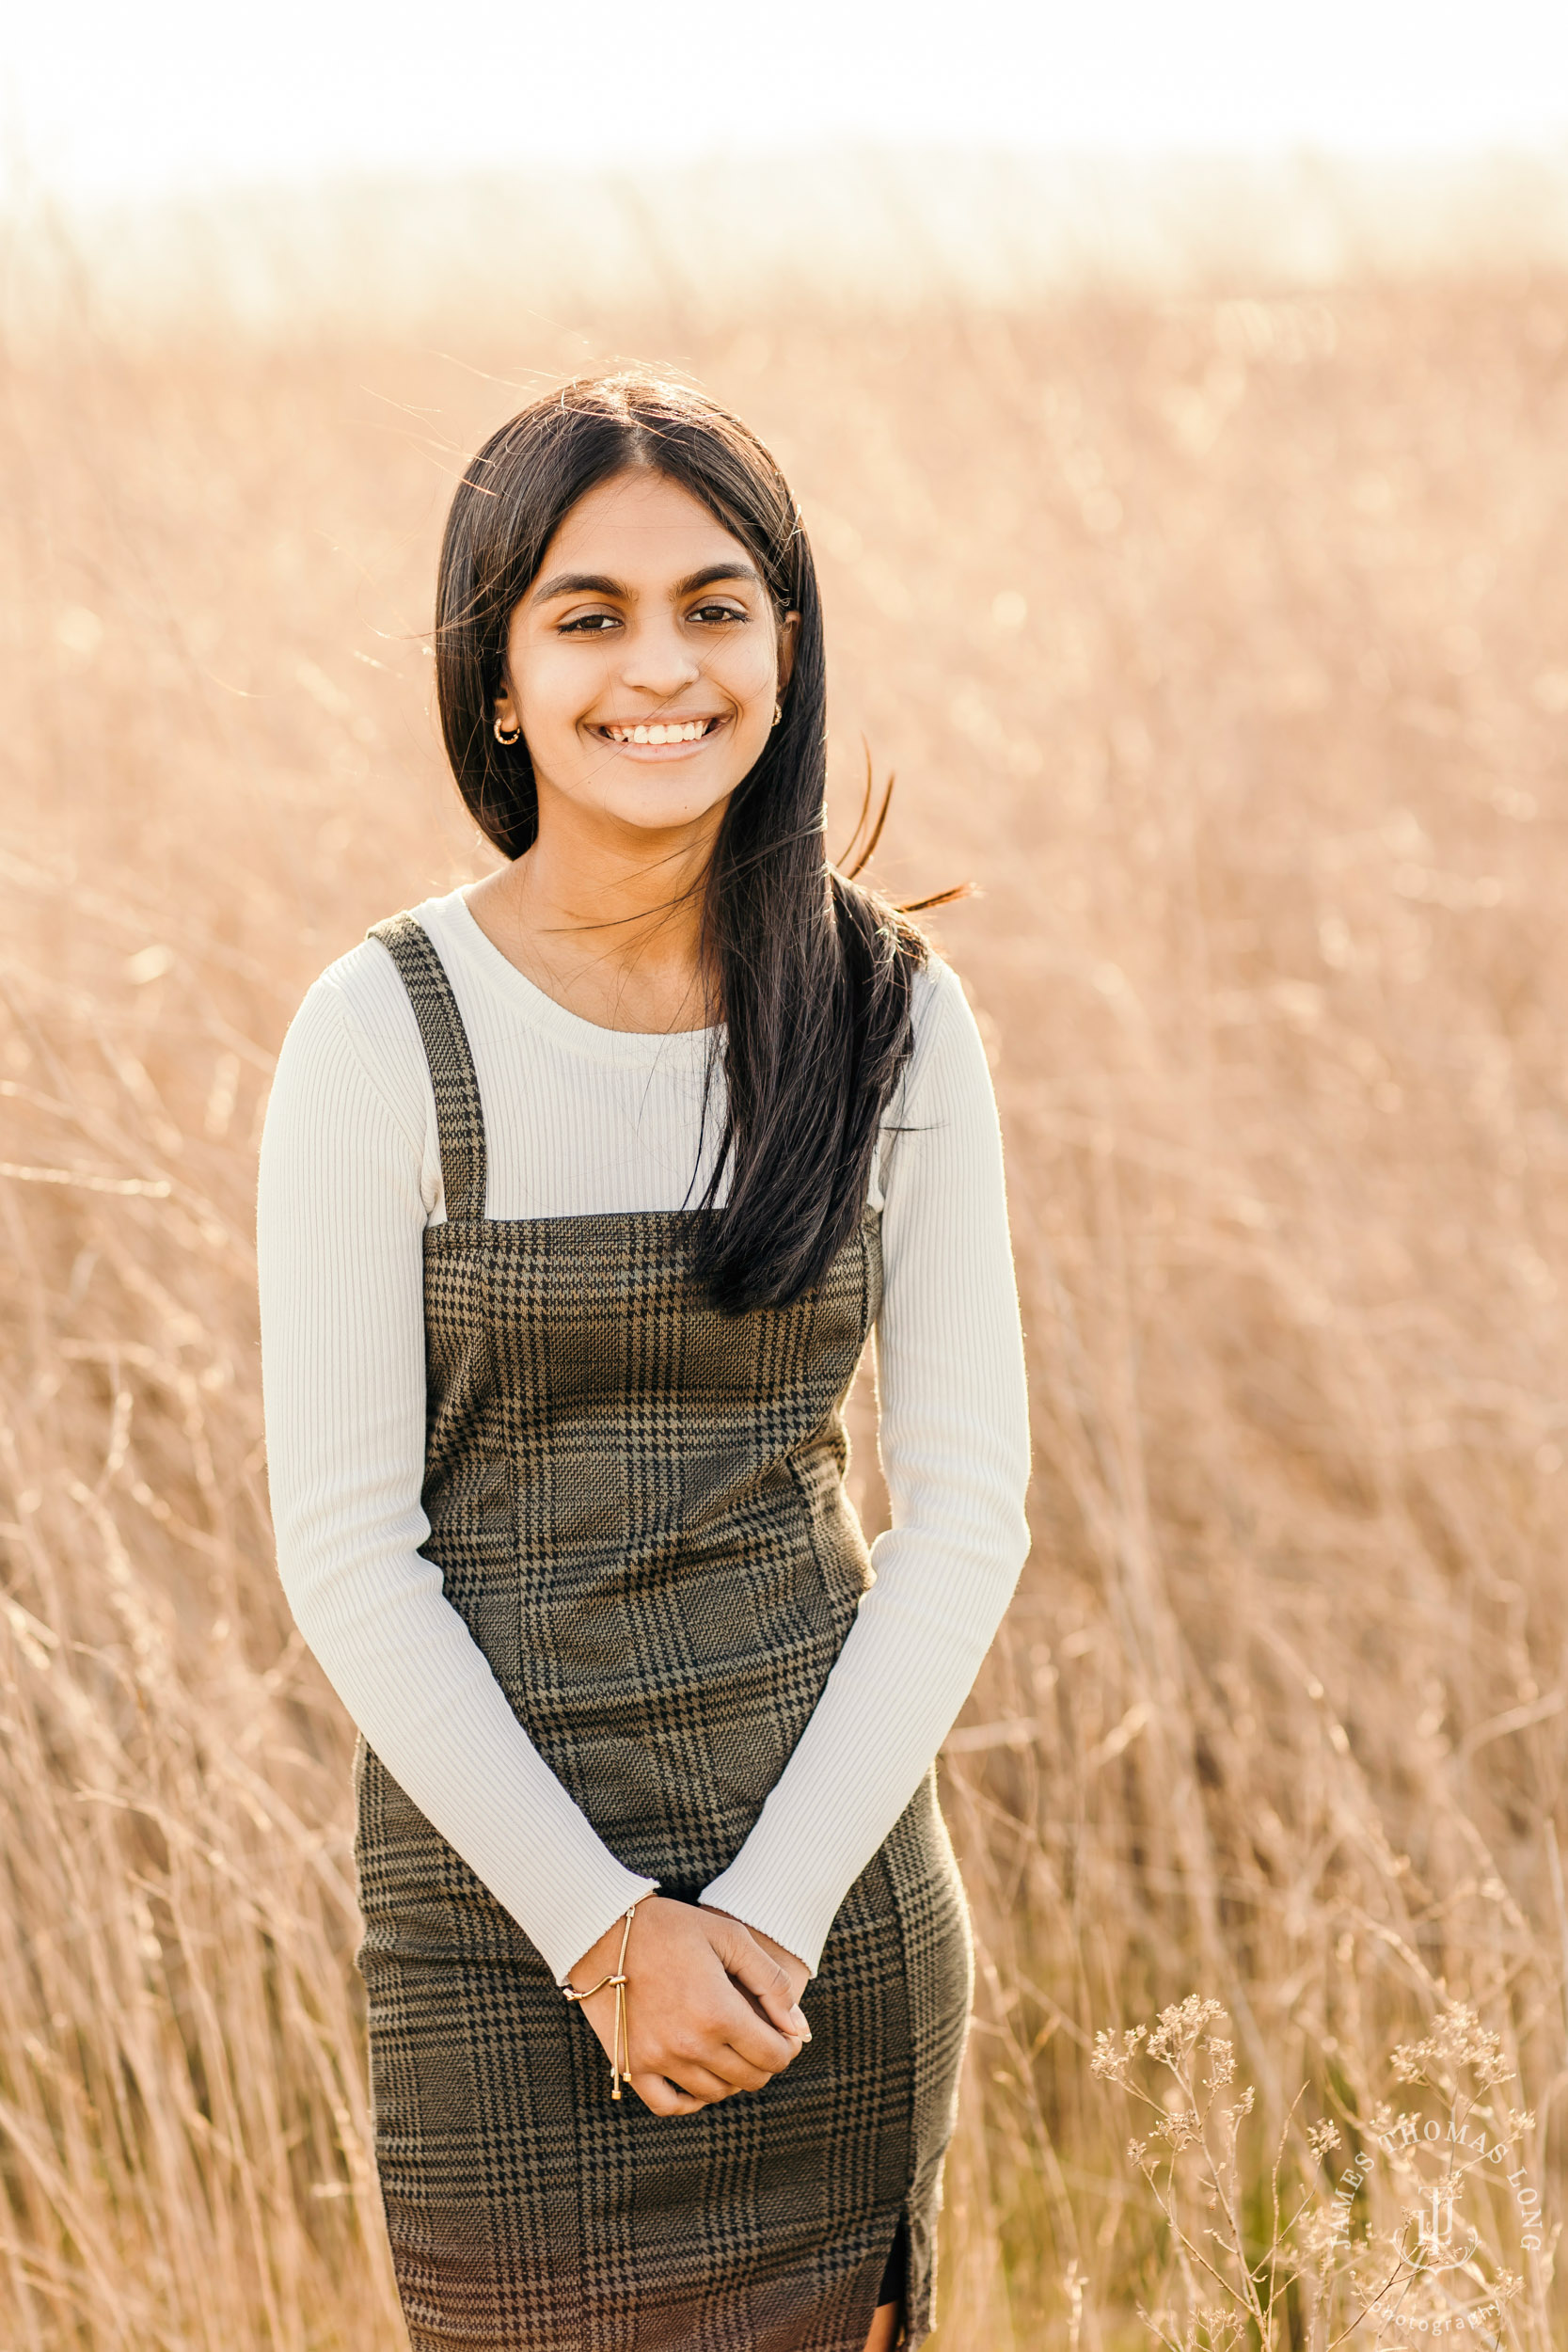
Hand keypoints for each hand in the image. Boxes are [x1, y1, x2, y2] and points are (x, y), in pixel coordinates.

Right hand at [566, 1897, 809, 2117]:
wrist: (603, 1930)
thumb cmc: (671, 1927)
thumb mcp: (730, 1937)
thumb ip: (771, 1983)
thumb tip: (799, 2029)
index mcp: (720, 2013)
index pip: (773, 2056)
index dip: (787, 2048)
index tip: (784, 2035)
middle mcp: (691, 2045)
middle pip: (748, 2078)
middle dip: (764, 2062)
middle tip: (760, 2040)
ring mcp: (659, 2060)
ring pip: (714, 2093)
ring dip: (731, 2078)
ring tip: (730, 2051)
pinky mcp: (631, 2065)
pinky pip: (668, 2105)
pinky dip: (690, 2100)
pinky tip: (698, 2080)